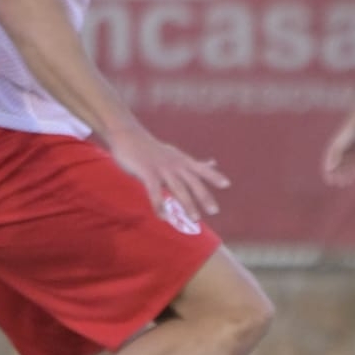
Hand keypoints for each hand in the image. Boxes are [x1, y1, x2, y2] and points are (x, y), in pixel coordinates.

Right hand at [106, 122, 227, 221]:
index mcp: (182, 160)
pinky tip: (163, 217)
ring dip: (187, 204)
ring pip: (177, 188)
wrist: (127, 136)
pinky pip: (154, 191)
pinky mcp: (146, 173)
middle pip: (192, 181)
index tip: (227, 185)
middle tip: (214, 211)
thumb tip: (213, 163)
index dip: (214, 176)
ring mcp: (161, 168)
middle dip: (204, 196)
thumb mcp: (176, 154)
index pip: (201, 169)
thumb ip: (194, 163)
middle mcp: (174, 164)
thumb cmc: (152, 148)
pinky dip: (159, 205)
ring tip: (196, 218)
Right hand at [321, 123, 354, 186]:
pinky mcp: (353, 150)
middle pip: (338, 166)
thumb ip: (335, 158)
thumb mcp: (340, 147)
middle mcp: (339, 152)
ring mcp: (346, 151)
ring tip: (349, 182)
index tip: (330, 182)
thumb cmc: (347, 136)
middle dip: (339, 176)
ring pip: (346, 165)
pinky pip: (353, 161)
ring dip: (347, 173)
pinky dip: (353, 168)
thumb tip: (330, 168)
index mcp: (333, 151)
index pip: (329, 165)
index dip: (328, 174)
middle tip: (341, 184)